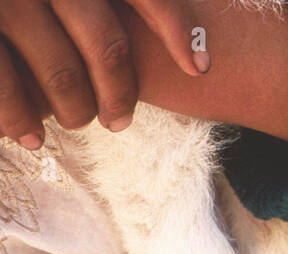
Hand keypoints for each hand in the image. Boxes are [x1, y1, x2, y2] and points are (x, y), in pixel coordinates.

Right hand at [0, 0, 204, 147]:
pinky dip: (20, 116)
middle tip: (117, 120)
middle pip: (107, 43)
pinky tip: (29, 137)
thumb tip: (179, 55)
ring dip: (74, 109)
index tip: (199, 67)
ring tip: (73, 125)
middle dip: (118, 92)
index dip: (177, 28)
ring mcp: (4, 3)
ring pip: (60, 71)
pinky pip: (6, 85)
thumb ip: (100, 5)